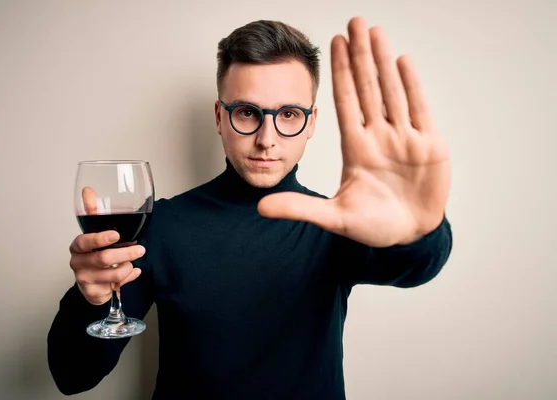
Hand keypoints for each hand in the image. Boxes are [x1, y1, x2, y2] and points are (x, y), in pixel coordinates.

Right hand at [69, 187, 145, 304]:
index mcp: (77, 246)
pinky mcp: (92, 293)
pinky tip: (133, 272)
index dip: (100, 238)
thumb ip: (93, 212)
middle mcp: (77, 263)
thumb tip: (88, 190)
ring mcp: (83, 279)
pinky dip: (129, 278)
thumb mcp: (95, 233)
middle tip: (141, 250)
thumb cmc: (95, 254)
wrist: (92, 283)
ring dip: (127, 267)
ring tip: (132, 262)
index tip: (116, 235)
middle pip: (104, 259)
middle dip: (126, 254)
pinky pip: (116, 286)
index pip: (85, 241)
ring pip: (113, 274)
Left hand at [258, 17, 450, 246]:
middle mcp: (378, 136)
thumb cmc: (373, 227)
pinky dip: (411, 85)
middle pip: (368, 87)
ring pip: (392, 91)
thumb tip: (259, 208)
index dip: (340, 72)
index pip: (346, 101)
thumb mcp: (334, 218)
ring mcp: (404, 138)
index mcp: (355, 148)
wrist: (409, 237)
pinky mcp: (428, 145)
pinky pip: (419, 108)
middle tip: (355, 22)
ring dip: (383, 61)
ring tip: (375, 32)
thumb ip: (299, 209)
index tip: (334, 42)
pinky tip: (402, 61)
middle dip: (360, 55)